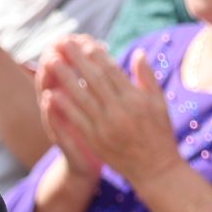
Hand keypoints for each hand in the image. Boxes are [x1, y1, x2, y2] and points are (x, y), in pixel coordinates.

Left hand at [36, 36, 176, 187]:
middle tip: (63, 43)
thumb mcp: (159, 103)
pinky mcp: (95, 140)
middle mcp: (120, 110)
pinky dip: (64, 106)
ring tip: (51, 62)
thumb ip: (147, 77)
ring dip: (64, 78)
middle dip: (77, 59)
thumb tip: (137, 53)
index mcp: (136, 99)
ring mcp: (105, 126)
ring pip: (81, 97)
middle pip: (93, 80)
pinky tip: (52, 94)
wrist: (155, 169)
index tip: (85, 41)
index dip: (97, 55)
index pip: (112, 71)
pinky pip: (76, 119)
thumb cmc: (159, 133)